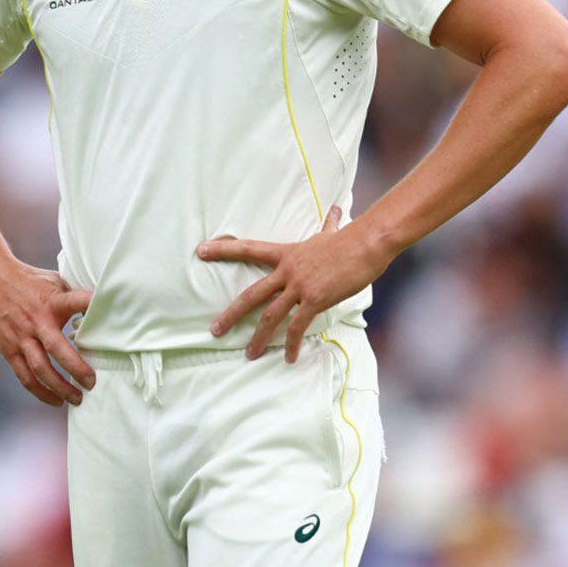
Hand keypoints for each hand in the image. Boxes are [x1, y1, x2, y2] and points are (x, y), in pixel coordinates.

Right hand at [0, 260, 94, 405]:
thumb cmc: (27, 280)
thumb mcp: (53, 281)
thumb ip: (73, 295)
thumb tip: (103, 305)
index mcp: (51, 301)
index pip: (75, 302)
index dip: (90, 306)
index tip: (108, 313)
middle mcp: (36, 321)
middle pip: (57, 348)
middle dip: (77, 369)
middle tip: (92, 383)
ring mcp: (21, 337)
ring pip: (40, 369)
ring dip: (60, 387)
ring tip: (76, 399)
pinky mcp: (8, 348)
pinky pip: (25, 376)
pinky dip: (41, 392)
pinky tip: (55, 400)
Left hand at [201, 207, 390, 361]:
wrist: (367, 244)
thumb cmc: (351, 240)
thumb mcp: (332, 233)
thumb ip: (329, 224)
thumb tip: (338, 209)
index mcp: (285, 254)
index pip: (248, 249)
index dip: (223, 250)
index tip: (200, 250)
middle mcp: (287, 271)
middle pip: (251, 294)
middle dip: (231, 314)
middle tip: (214, 330)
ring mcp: (299, 286)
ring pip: (269, 316)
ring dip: (258, 338)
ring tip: (249, 354)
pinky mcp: (315, 299)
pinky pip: (297, 326)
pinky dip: (291, 343)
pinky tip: (289, 357)